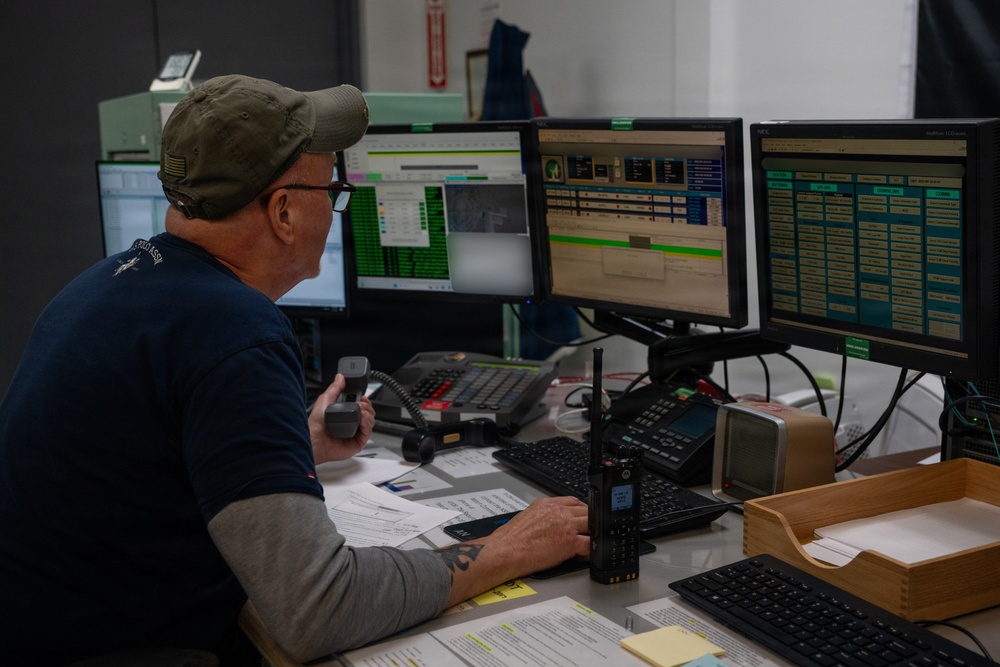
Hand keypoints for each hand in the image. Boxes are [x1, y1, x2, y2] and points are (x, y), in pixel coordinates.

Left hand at [309, 373, 374, 464]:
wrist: (315, 439)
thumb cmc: (316, 425)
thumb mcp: (325, 400)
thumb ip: (334, 388)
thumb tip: (340, 377)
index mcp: (344, 413)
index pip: (361, 405)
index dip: (364, 400)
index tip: (362, 395)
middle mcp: (351, 423)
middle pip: (368, 412)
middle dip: (367, 405)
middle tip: (362, 402)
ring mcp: (355, 432)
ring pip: (370, 421)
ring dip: (368, 413)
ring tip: (361, 409)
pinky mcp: (358, 442)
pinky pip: (368, 431)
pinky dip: (367, 423)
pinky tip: (362, 418)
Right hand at [437, 496, 588, 607]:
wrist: (505, 551)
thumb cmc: (510, 539)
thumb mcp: (526, 516)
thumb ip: (543, 516)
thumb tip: (551, 524)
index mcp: (546, 504)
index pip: (573, 501)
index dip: (582, 510)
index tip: (585, 516)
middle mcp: (558, 511)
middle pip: (586, 511)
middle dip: (591, 521)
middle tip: (592, 531)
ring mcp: (565, 525)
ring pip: (592, 524)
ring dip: (593, 533)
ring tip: (592, 542)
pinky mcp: (569, 542)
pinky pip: (590, 543)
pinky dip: (592, 549)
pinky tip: (588, 554)